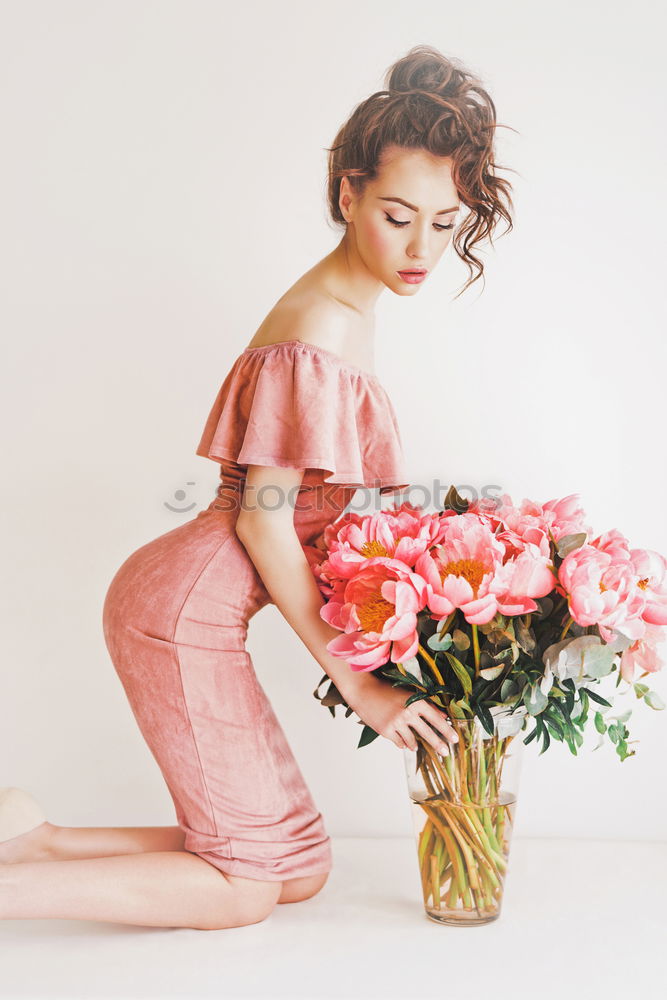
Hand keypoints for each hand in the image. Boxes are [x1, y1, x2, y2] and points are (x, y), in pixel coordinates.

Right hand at [344, 672, 458, 753]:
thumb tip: (443, 716)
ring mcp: (396, 723)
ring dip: (415, 745)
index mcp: (415, 701)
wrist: (363, 691)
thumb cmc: (386, 691)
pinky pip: (400, 743)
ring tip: (416, 745)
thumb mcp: (408, 694)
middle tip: (446, 753)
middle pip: (428, 733)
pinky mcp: (386, 731)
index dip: (447, 730)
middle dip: (438, 744)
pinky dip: (402, 743)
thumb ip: (426, 705)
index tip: (455, 739)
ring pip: (412, 741)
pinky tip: (402, 741)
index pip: (436, 718)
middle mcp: (407, 712)